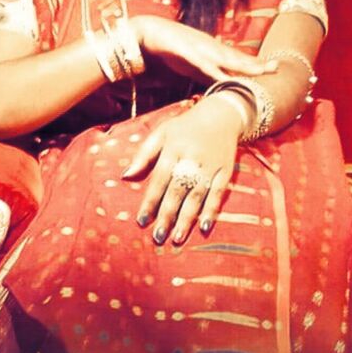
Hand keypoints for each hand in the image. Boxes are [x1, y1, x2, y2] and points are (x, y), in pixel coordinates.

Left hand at [122, 97, 241, 244]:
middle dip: (167, 215)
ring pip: (197, 196)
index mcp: (173, 149)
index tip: (142, 221)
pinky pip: (218, 194)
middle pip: (177, 191)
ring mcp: (210, 166)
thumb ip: (144, 155)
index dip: (150, 201)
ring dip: (187, 218)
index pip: (159, 180)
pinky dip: (211, 211)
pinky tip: (204, 227)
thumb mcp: (161, 133)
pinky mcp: (225, 171)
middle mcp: (192, 158)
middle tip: (158, 237)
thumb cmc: (185, 126)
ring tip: (177, 238)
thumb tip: (125, 176)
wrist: (222, 114)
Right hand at [133, 15, 276, 83]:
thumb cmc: (170, 49)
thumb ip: (206, 75)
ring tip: (260, 71)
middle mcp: (210, 48)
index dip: (254, 65)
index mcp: (212, 51)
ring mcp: (199, 49)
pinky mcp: (186, 52)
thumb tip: (219, 86)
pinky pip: (203, 64)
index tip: (271, 69)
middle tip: (276, 67)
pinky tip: (225, 78)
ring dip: (242, 65)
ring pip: (225, 60)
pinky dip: (214, 71)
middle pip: (237, 58)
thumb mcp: (193, 66)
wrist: (148, 32)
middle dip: (256, 64)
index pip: (237, 60)